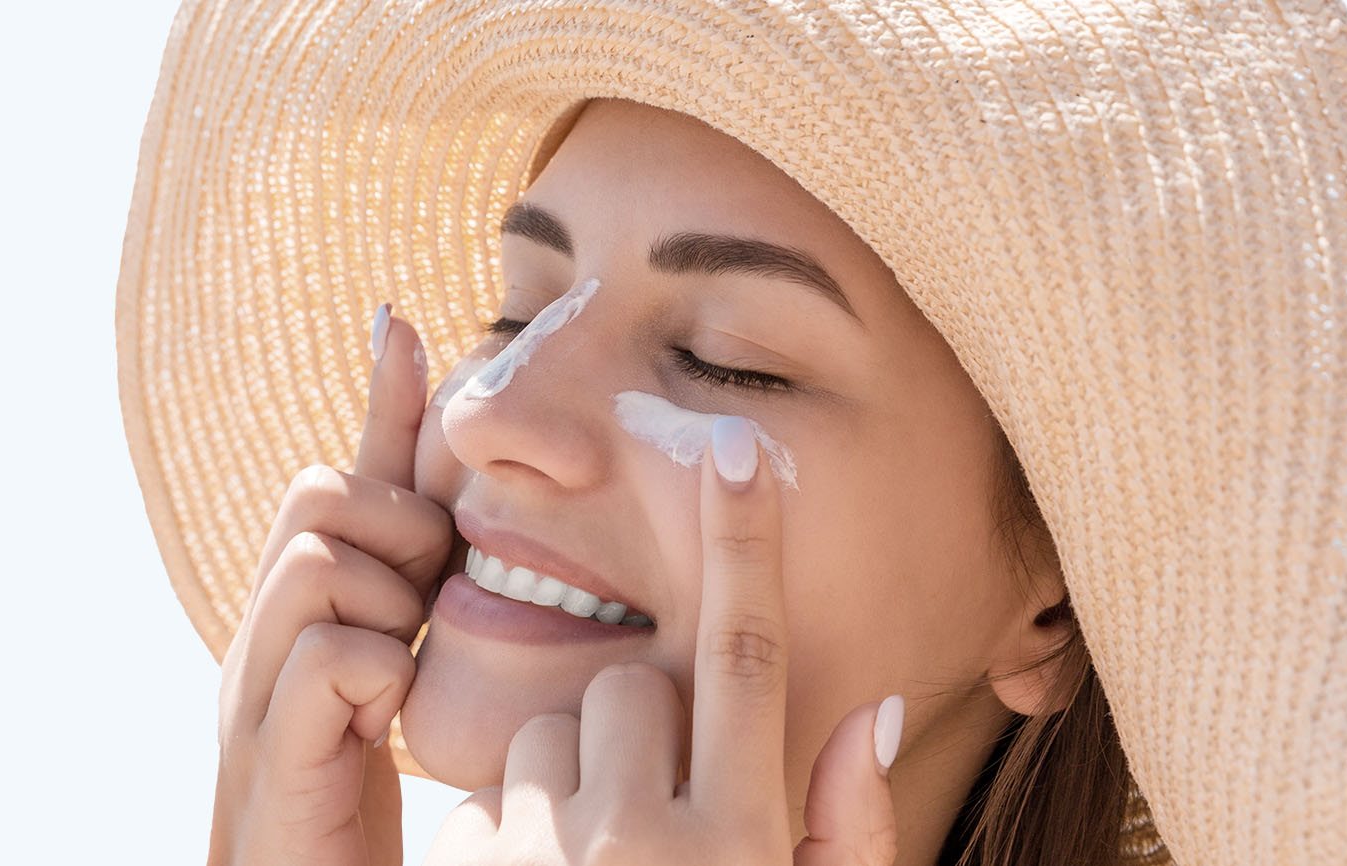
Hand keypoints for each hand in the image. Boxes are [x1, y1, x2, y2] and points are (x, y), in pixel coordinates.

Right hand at [208, 305, 451, 865]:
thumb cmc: (360, 795)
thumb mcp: (404, 673)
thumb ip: (423, 586)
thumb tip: (461, 504)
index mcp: (303, 613)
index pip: (342, 476)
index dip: (381, 405)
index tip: (406, 319)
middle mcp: (264, 636)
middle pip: (318, 496)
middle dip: (392, 529)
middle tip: (422, 605)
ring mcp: (256, 693)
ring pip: (317, 564)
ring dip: (383, 602)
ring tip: (401, 664)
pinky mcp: (271, 756)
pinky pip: (326, 658)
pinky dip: (371, 675)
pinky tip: (385, 717)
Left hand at [424, 416, 904, 864]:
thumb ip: (853, 827)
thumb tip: (880, 709)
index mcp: (737, 843)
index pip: (746, 659)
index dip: (744, 546)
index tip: (737, 448)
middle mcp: (642, 840)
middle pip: (630, 692)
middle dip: (634, 732)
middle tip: (643, 822)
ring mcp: (543, 853)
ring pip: (550, 734)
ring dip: (567, 782)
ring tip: (584, 864)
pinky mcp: (465, 861)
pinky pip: (483, 792)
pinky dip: (504, 831)